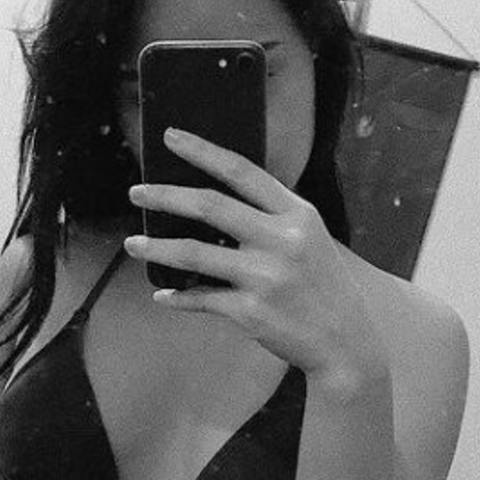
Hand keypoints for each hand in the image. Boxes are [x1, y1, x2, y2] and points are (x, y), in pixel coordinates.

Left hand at [125, 128, 387, 389]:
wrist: (346, 341)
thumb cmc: (323, 287)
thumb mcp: (310, 239)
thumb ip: (272, 218)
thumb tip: (215, 206)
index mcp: (296, 214)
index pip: (242, 171)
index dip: (202, 151)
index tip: (170, 137)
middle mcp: (281, 240)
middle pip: (209, 206)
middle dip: (165, 196)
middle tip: (137, 192)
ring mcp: (264, 277)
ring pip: (193, 253)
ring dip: (156, 248)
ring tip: (133, 244)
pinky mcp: (250, 312)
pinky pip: (200, 298)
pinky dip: (177, 297)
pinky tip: (164, 295)